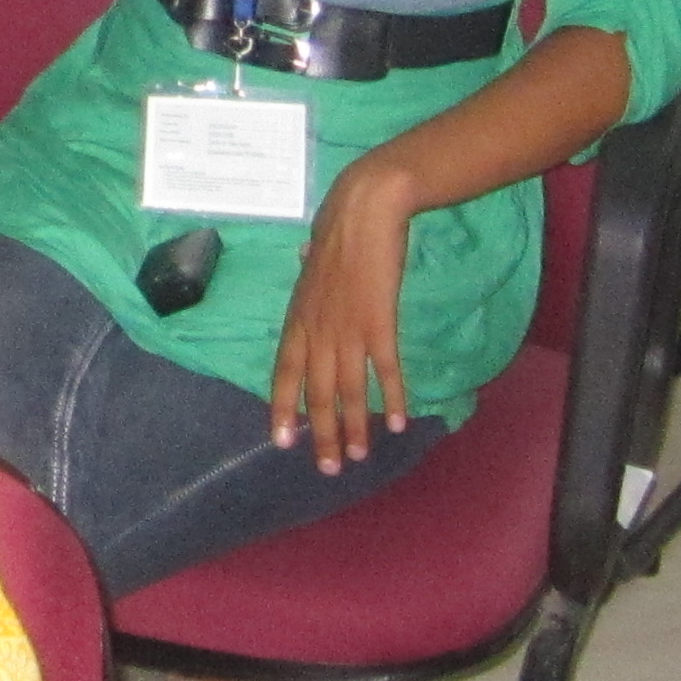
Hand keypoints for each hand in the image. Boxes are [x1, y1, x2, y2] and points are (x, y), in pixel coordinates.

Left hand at [270, 155, 416, 472]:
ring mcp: (347, 328)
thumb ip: (309, 274)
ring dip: (355, 427)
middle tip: (327, 469)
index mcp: (298, 318)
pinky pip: (385, 370)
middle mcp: (317, 330)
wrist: (363, 211)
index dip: (283, 408)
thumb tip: (302, 256)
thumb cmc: (338, 232)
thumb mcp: (311, 260)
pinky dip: (392, 398)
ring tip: (358, 457)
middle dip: (321, 433)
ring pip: (349, 389)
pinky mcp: (379, 322)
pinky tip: (399, 423)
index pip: (284, 373)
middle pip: (317, 392)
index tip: (282, 441)